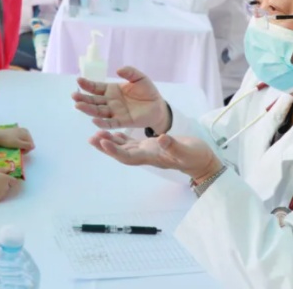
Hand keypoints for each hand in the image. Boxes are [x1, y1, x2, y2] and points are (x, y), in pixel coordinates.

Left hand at [0, 126, 34, 151]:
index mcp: (26, 133)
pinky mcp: (14, 131)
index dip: (27, 149)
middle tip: (19, 151)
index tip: (22, 153)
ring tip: (16, 148)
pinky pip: (19, 137)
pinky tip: (14, 144)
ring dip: (22, 144)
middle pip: (28, 141)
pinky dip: (18, 141)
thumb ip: (27, 145)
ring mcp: (19, 130)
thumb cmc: (8, 140)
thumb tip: (34, 146)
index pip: (31, 143)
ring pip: (24, 139)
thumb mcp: (18, 144)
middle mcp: (24, 130)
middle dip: (25, 146)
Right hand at [0, 169, 19, 202]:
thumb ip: (3, 170)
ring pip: (4, 192)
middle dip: (5, 184)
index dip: (11, 180)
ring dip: (0, 189)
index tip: (6, 179)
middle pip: (9, 187)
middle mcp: (5, 188)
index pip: (15, 181)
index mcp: (5, 179)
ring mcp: (1, 195)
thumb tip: (11, 169)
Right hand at [72, 66, 169, 130]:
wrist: (158, 106)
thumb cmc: (147, 91)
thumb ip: (130, 72)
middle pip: (94, 101)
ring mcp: (115, 112)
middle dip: (83, 99)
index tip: (78, 80)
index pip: (96, 88)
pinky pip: (111, 123)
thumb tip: (118, 70)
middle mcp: (110, 102)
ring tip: (78, 106)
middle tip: (74, 96)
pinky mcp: (122, 122)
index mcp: (111, 90)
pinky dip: (102, 122)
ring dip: (88, 110)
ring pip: (99, 112)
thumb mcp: (139, 78)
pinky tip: (94, 120)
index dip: (87, 84)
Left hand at [89, 131, 221, 179]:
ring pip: (123, 147)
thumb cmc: (194, 156)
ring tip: (95, 134)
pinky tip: (111, 132)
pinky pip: (130, 143)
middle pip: (120, 153)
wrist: (200, 160)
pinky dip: (119, 138)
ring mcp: (146, 151)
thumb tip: (161, 138)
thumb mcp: (186, 150)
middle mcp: (145, 155)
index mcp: (151, 156)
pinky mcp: (148, 146)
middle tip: (91, 139)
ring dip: (109, 142)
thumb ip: (173, 145)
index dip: (114, 151)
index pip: (128, 156)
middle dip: (105, 147)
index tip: (103, 142)